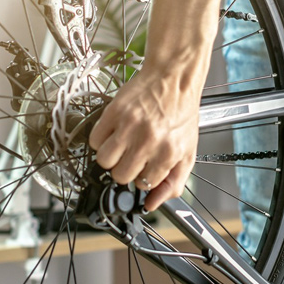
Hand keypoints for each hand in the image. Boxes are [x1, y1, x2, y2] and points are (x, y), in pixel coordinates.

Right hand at [88, 67, 200, 210]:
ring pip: (104, 161)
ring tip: (123, 145)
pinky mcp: (114, 112)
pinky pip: (95, 140)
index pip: (142, 185)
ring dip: (111, 157)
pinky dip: (102, 140)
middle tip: (133, 155)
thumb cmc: (181, 113)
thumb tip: (151, 204)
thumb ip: (173, 182)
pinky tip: (115, 132)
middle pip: (120, 176)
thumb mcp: (187, 151)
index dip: (142, 177)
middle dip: (125, 168)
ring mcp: (129, 126)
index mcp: (168, 153)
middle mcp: (148, 141)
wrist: (174, 78)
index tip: (143, 168)